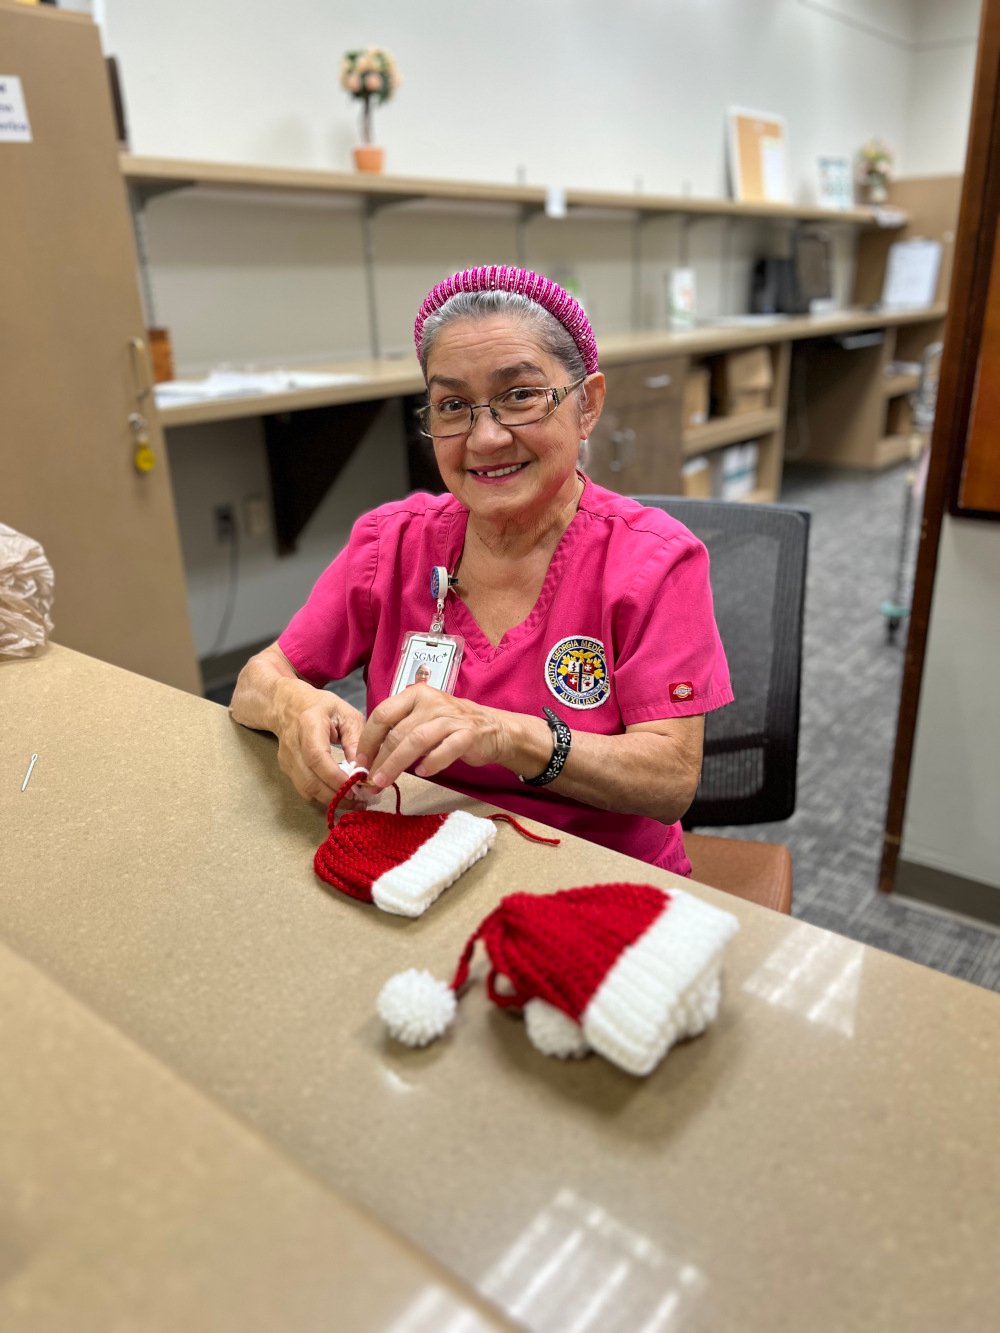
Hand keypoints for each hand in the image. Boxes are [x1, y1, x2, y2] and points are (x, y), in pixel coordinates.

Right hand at [273, 679, 365, 805]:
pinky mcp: (286, 770)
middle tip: (360, 801)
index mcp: (309, 724)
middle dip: (337, 795)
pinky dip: (323, 797)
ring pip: (306, 790)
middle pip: (310, 780)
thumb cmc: (322, 707)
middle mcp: (293, 744)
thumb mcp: (346, 714)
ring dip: (331, 800)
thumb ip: (356, 739)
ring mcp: (287, 759)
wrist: (288, 706)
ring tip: (354, 802)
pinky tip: (340, 796)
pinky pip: (305, 790)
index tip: (357, 787)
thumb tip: (363, 770)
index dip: (335, 777)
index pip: (317, 757)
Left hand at [355, 685, 508, 790]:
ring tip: (383, 781)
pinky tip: (421, 773)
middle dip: (379, 758)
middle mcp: (431, 702)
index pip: (383, 714)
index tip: (360, 761)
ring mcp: (450, 718)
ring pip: (416, 741)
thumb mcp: (422, 718)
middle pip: (397, 731)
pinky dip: (431, 763)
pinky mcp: (467, 735)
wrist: (492, 728)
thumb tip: (370, 757)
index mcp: (415, 694)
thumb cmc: (450, 725)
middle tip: (369, 778)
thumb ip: (399, 730)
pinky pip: (444, 750)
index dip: (368, 739)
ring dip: (396, 764)